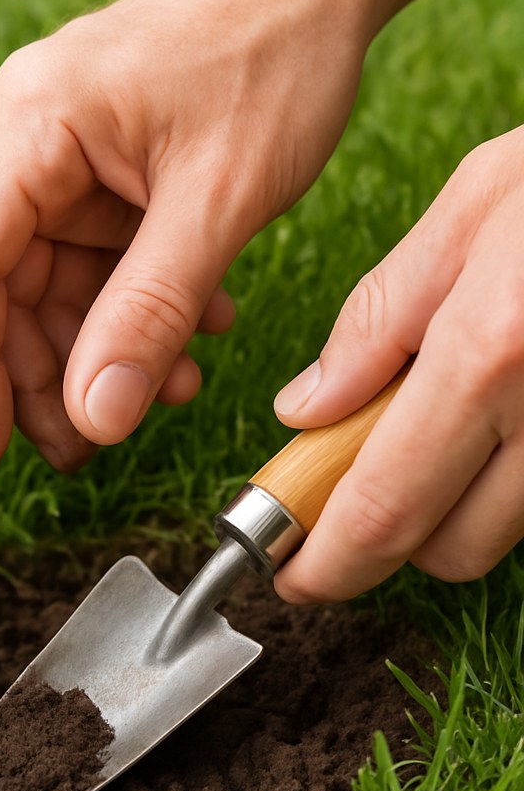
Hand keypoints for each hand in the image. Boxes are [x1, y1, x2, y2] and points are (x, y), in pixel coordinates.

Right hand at [0, 0, 377, 478]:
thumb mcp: (219, 199)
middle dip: (44, 379)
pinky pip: (100, 268)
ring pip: (52, 290)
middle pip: (0, 291)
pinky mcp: (106, 180)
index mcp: (32, 130)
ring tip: (170, 392)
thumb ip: (151, 312)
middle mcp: (31, 148)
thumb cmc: (274, 48)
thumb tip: (97, 415)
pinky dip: (138, 316)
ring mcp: (68, 165)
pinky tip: (192, 338)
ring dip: (103, 354)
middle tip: (87, 449)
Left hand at [273, 125, 523, 602]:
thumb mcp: (469, 213)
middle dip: (385, 537)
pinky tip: (497, 413)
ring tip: (437, 420)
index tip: (289, 577)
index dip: (328, 564)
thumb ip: (376, 320)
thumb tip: (304, 409)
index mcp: (490, 359)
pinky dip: (504, 481)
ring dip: (448, 508)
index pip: (385, 509)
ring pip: (502, 535)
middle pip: (447, 550)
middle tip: (351, 479)